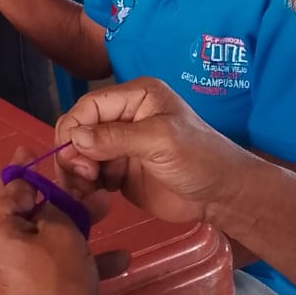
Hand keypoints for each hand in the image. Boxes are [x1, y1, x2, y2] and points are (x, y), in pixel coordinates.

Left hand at [0, 119, 119, 294]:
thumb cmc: (56, 291)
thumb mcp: (63, 240)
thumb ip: (57, 208)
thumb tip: (50, 197)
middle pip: (16, 201)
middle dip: (49, 185)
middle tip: (71, 168)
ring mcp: (7, 265)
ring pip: (38, 228)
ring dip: (70, 218)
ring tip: (105, 208)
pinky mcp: (24, 286)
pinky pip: (48, 258)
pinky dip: (76, 255)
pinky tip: (119, 259)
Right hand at [54, 78, 254, 227]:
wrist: (223, 196)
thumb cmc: (200, 159)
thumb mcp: (160, 141)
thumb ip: (116, 137)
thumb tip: (74, 137)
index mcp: (135, 97)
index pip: (89, 106)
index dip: (74, 128)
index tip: (73, 156)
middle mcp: (122, 117)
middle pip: (78, 129)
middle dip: (73, 152)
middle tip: (85, 176)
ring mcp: (118, 146)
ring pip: (78, 154)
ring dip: (75, 172)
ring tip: (86, 191)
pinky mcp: (117, 172)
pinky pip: (88, 175)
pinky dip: (83, 185)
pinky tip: (91, 197)